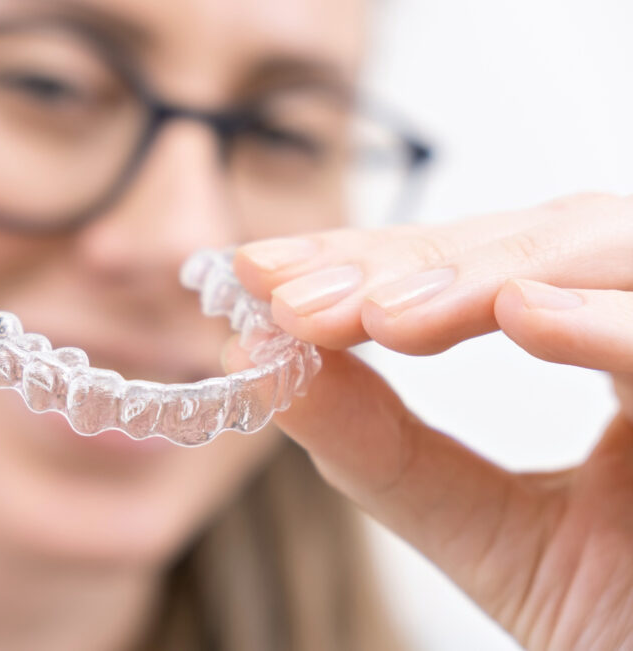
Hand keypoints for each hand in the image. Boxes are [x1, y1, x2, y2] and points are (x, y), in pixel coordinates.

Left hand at [230, 192, 632, 649]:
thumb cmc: (620, 620)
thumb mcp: (482, 530)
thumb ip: (378, 448)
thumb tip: (258, 364)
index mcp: (600, 344)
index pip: (471, 273)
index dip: (367, 262)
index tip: (260, 275)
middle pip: (530, 241)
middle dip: (403, 262)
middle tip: (290, 295)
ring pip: (606, 246)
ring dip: (480, 273)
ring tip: (377, 316)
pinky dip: (608, 320)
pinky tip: (519, 314)